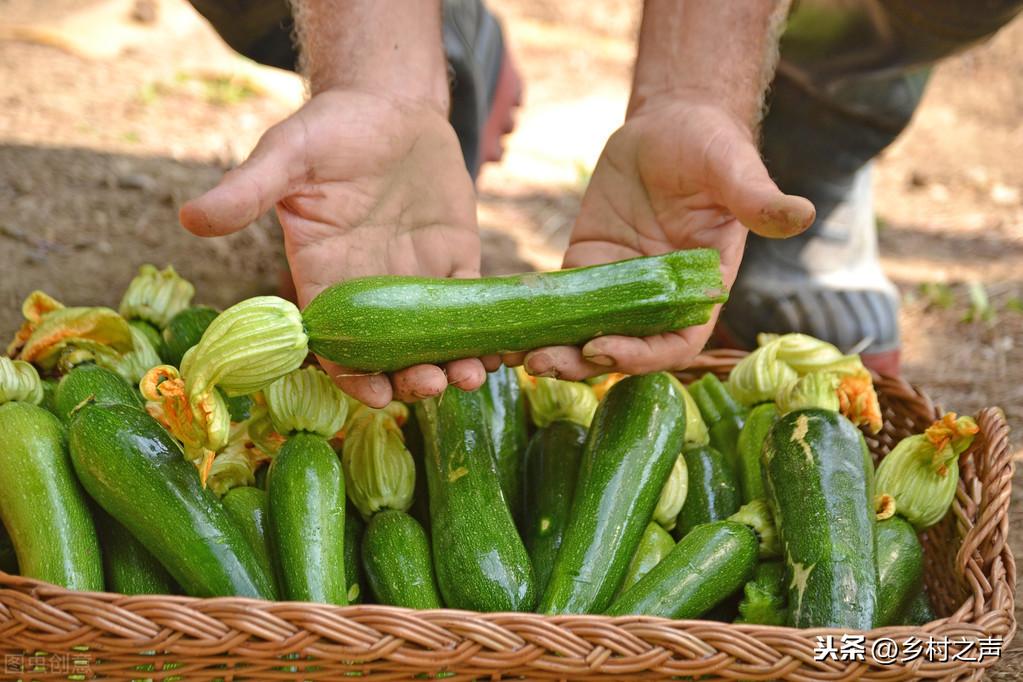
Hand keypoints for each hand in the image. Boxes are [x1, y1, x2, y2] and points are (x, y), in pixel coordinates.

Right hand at [180, 89, 490, 406]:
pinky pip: (470, 310)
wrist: (391, 106)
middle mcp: (370, 291)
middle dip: (410, 378)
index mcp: (325, 277)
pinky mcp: (454, 264)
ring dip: (452, 366)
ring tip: (473, 375)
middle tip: (432, 384)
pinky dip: (484, 334)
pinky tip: (503, 350)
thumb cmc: (331, 129)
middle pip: (388, 355)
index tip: (376, 394)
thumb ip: (247, 191)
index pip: (334, 344)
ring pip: (432, 342)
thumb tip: (188, 219)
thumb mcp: (288, 154)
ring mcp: (414, 281)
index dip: (353, 376)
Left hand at [510, 98, 815, 379]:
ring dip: (556, 350)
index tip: (605, 349)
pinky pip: (560, 303)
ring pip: (585, 333)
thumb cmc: (710, 147)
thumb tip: (801, 214)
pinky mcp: (586, 267)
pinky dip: (537, 321)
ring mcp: (618, 287)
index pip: (674, 342)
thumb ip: (757, 199)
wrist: (668, 125)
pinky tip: (506, 331)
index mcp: (698, 291)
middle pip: (623, 349)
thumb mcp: (733, 170)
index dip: (642, 354)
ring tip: (520, 357)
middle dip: (585, 362)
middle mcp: (658, 300)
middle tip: (545, 365)